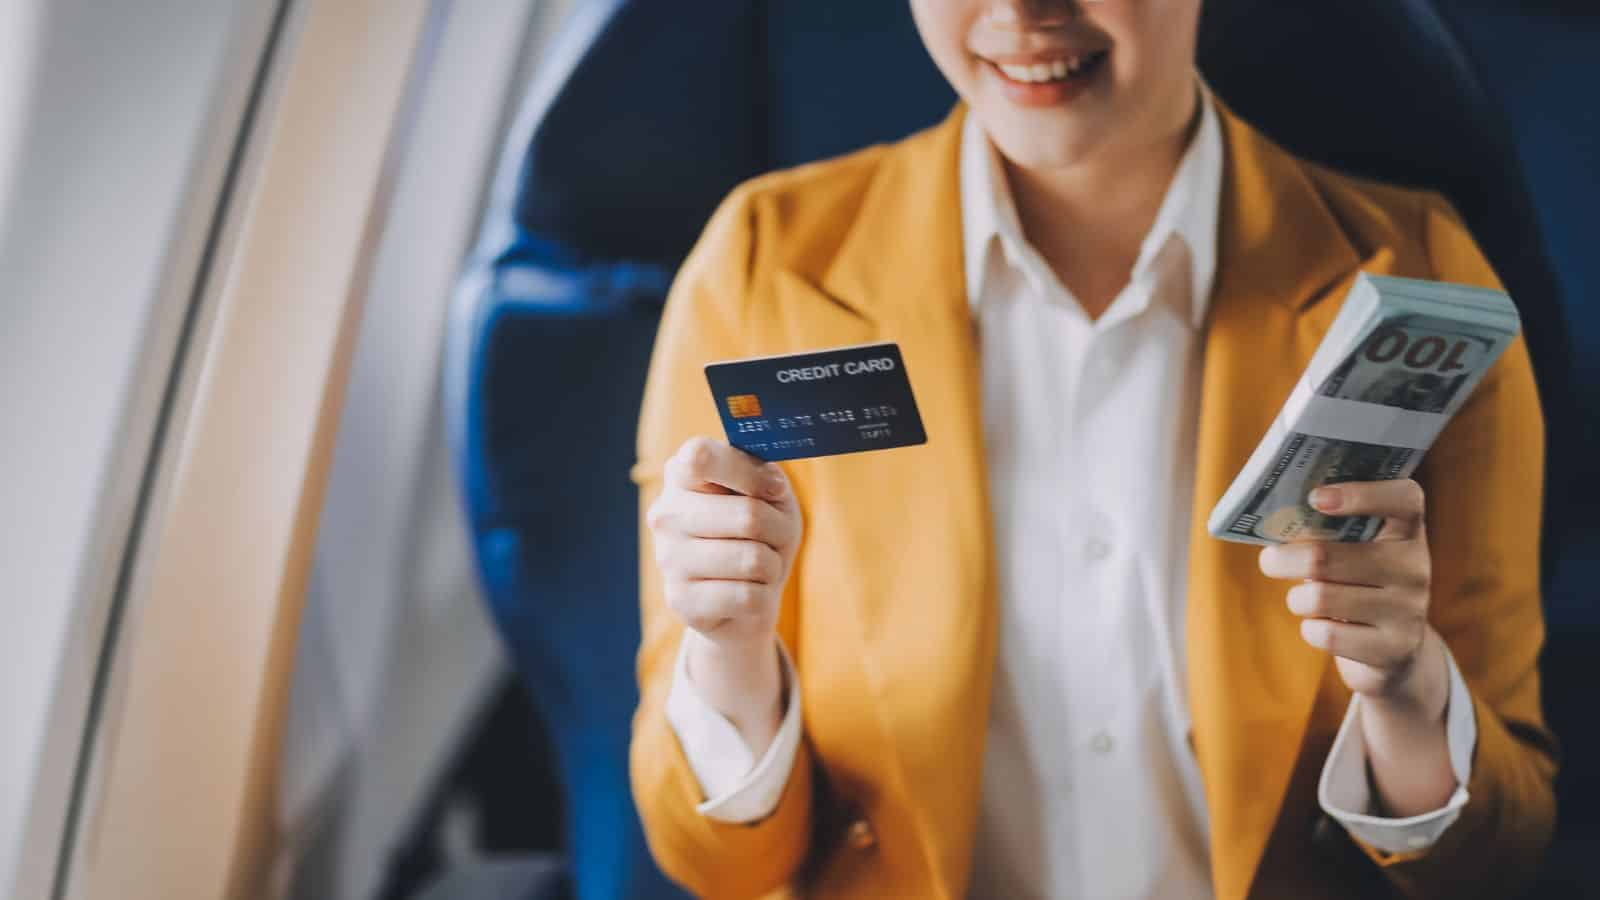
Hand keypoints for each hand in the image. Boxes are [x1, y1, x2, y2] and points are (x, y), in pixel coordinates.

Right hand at [647, 437, 802, 746]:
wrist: (747, 605)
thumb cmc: (763, 535)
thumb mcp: (772, 495)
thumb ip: (762, 471)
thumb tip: (758, 468)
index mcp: (686, 478)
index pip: (700, 454)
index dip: (744, 471)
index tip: (765, 485)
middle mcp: (667, 517)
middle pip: (744, 514)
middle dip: (778, 530)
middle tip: (773, 538)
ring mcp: (670, 563)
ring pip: (751, 557)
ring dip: (774, 566)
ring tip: (762, 569)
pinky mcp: (684, 605)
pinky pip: (748, 597)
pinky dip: (764, 599)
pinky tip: (750, 599)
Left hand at [1257, 479, 1445, 715]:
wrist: (1394, 650)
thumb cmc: (1356, 583)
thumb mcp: (1353, 550)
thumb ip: (1325, 528)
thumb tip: (1271, 521)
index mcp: (1406, 530)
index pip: (1404, 499)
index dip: (1360, 494)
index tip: (1316, 498)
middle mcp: (1415, 567)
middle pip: (1324, 557)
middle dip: (1283, 559)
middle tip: (1270, 560)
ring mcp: (1409, 610)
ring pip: (1318, 597)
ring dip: (1298, 599)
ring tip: (1306, 598)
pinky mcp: (1394, 649)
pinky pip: (1325, 634)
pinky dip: (1310, 629)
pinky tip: (1323, 626)